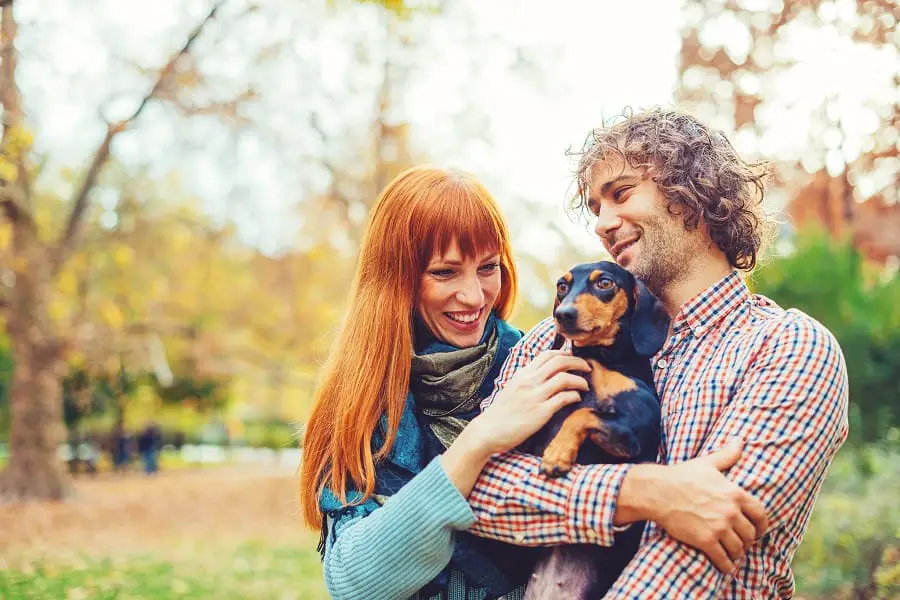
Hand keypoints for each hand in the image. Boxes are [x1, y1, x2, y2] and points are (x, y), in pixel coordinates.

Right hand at [468, 350, 589, 456]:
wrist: (489, 430)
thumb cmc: (502, 412)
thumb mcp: (513, 387)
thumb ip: (528, 379)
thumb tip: (545, 373)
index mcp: (523, 373)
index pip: (548, 354)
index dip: (565, 353)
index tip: (574, 358)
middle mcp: (530, 381)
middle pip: (560, 362)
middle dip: (578, 362)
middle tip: (587, 368)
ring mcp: (535, 396)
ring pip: (565, 378)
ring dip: (580, 380)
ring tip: (585, 386)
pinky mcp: (541, 412)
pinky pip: (564, 398)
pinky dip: (574, 396)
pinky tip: (577, 399)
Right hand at [618, 439, 767, 573]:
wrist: (658, 491)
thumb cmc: (682, 475)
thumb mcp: (707, 463)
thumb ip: (727, 455)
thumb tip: (741, 440)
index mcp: (735, 493)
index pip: (760, 514)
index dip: (762, 525)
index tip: (758, 531)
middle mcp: (730, 511)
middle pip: (750, 533)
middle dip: (747, 540)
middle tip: (741, 542)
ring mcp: (718, 527)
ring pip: (739, 548)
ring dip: (737, 553)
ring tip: (733, 554)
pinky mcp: (705, 541)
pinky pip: (724, 559)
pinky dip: (727, 566)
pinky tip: (725, 566)